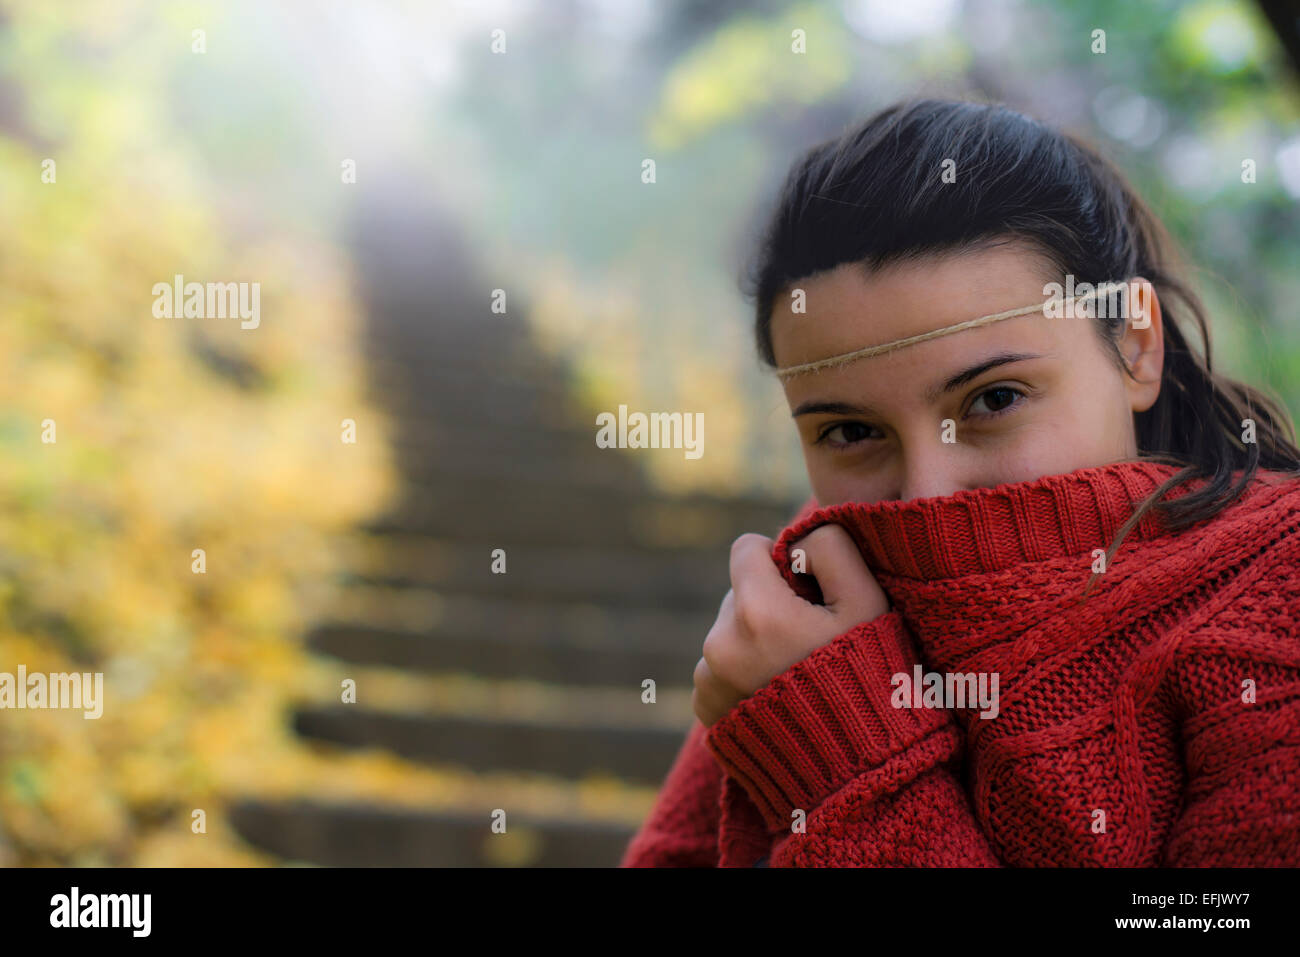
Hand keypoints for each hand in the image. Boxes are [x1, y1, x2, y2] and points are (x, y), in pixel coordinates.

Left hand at [692, 524, 889, 727]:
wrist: (857, 770)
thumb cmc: (871, 679)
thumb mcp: (869, 602)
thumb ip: (832, 548)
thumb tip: (797, 539)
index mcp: (756, 612)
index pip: (745, 548)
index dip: (781, 561)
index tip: (808, 590)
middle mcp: (719, 645)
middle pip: (738, 593)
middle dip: (769, 604)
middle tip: (810, 640)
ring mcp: (708, 680)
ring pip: (730, 633)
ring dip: (757, 641)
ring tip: (799, 673)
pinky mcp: (705, 709)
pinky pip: (720, 670)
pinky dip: (745, 676)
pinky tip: (782, 696)